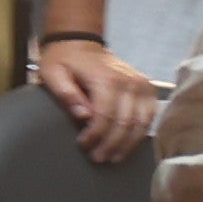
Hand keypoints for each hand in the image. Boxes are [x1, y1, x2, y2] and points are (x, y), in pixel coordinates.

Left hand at [40, 36, 159, 164]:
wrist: (81, 43)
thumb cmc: (64, 61)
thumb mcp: (53, 74)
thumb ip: (66, 94)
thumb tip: (83, 116)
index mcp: (107, 79)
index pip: (106, 116)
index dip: (96, 135)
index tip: (84, 145)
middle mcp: (130, 83)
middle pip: (126, 123)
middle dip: (112, 144)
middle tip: (98, 158)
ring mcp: (142, 85)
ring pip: (142, 123)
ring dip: (127, 144)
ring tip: (112, 157)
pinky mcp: (148, 89)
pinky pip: (149, 117)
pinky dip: (139, 134)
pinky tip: (126, 145)